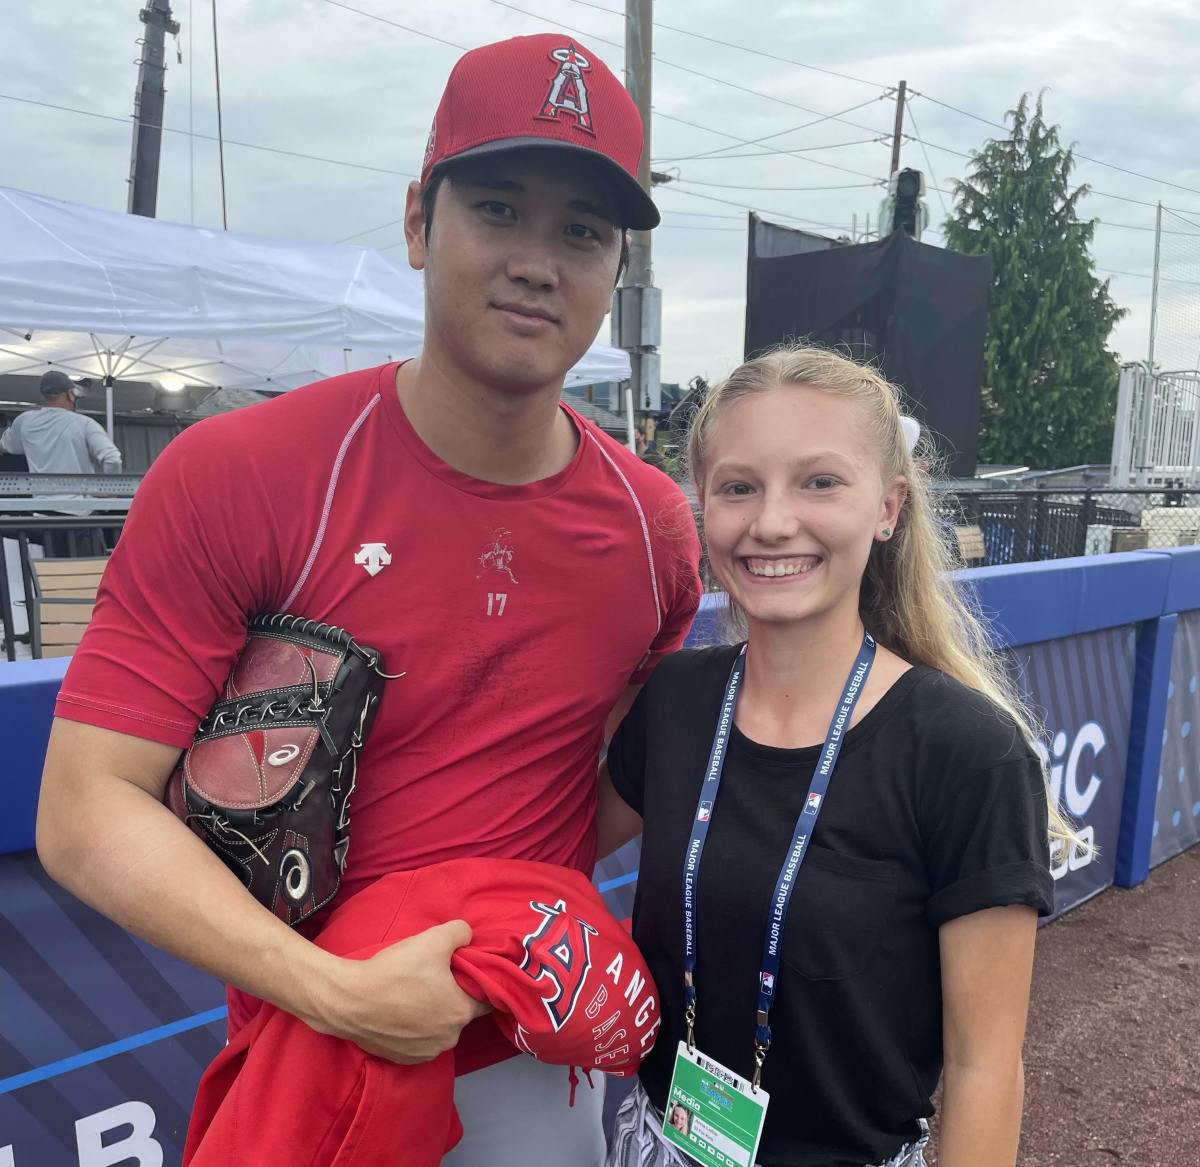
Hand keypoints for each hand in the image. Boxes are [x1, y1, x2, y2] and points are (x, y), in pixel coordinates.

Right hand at [306, 919, 490, 1063]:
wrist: (348, 1001)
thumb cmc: (394, 971)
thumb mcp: (433, 938)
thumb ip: (460, 932)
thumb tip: (467, 935)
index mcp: (461, 1012)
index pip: (485, 998)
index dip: (476, 982)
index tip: (462, 972)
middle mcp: (448, 1038)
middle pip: (460, 1013)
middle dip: (451, 996)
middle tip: (432, 977)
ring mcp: (425, 1052)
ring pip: (439, 1028)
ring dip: (431, 1014)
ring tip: (411, 992)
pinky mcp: (402, 1058)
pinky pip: (418, 1040)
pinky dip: (413, 1028)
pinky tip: (398, 1009)